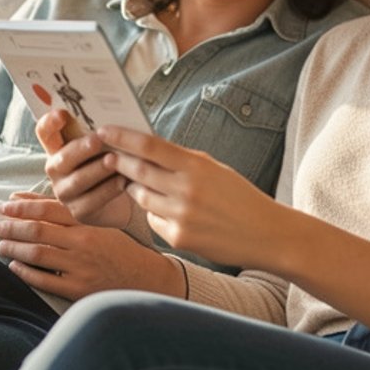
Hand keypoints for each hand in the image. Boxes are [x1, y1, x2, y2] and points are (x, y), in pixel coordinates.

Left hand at [0, 192, 182, 301]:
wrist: (147, 280)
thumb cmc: (120, 250)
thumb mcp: (100, 225)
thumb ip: (65, 215)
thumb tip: (25, 200)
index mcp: (88, 224)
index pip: (48, 209)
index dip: (22, 206)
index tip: (4, 206)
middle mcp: (83, 244)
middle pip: (37, 231)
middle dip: (11, 227)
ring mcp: (80, 268)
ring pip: (37, 254)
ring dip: (13, 248)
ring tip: (1, 245)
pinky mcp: (78, 290)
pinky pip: (44, 280)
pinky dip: (25, 272)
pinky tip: (14, 266)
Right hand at [35, 109, 132, 227]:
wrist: (120, 201)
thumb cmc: (109, 163)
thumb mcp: (102, 146)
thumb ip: (99, 132)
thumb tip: (113, 112)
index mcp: (57, 148)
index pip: (45, 133)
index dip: (49, 123)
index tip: (62, 113)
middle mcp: (56, 170)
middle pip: (62, 158)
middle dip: (80, 149)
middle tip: (98, 140)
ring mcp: (65, 192)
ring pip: (78, 180)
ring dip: (97, 169)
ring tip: (114, 160)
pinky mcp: (79, 211)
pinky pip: (93, 200)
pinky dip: (109, 188)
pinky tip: (123, 180)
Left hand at [100, 126, 275, 266]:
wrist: (266, 234)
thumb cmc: (239, 197)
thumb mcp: (214, 169)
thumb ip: (181, 160)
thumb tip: (145, 148)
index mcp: (196, 166)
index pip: (149, 146)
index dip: (122, 137)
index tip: (104, 130)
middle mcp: (186, 190)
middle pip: (137, 171)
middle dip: (119, 163)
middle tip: (107, 156)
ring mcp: (181, 216)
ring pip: (141, 197)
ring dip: (137, 189)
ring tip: (147, 185)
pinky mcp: (179, 238)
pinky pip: (153, 220)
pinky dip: (156, 214)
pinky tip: (172, 212)